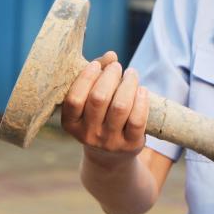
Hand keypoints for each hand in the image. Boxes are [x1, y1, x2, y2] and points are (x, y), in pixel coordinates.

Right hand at [61, 50, 149, 167]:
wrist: (111, 157)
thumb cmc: (98, 118)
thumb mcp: (89, 102)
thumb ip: (97, 75)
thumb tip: (111, 55)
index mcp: (71, 124)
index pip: (74, 99)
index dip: (86, 78)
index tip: (97, 65)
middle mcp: (88, 135)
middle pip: (99, 98)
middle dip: (110, 76)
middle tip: (117, 67)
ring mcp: (109, 142)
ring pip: (120, 106)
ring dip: (128, 83)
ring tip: (132, 74)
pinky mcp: (130, 145)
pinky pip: (137, 119)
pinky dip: (141, 100)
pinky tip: (141, 90)